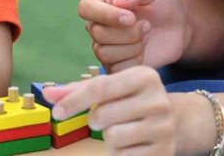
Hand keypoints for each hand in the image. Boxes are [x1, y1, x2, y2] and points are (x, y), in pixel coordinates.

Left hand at [45, 67, 176, 155]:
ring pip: (112, 138)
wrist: (174, 121)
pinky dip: (120, 152)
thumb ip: (78, 90)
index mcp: (144, 76)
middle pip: (102, 115)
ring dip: (108, 137)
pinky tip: (131, 143)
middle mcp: (158, 100)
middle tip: (105, 118)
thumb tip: (48, 95)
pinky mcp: (165, 152)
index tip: (56, 112)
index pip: (100, 87)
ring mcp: (164, 128)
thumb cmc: (131, 99)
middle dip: (95, 120)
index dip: (74, 100)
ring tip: (121, 129)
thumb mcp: (111, 87)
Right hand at [79, 0, 185, 72]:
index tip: (131, 17)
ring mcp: (105, 46)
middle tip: (147, 25)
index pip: (85, 8)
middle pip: (97, 34)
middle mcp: (97, 24)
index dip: (106, 15)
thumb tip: (119, 2)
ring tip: (146, 35)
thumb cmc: (160, 2)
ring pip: (104, 53)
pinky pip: (116, 69)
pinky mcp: (116, 64)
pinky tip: (144, 49)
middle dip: (127, 32)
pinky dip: (135, 61)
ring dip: (132, 46)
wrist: (177, 25)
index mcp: (100, 1)